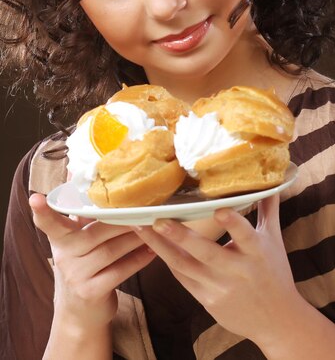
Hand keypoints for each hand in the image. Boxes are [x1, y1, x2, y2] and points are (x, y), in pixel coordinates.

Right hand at [30, 194, 155, 331]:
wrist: (81, 312)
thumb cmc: (83, 263)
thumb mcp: (76, 237)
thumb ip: (79, 207)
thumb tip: (75, 168)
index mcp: (60, 238)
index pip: (49, 222)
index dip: (43, 211)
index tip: (36, 198)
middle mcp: (64, 256)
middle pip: (95, 232)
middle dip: (122, 221)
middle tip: (144, 209)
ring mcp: (76, 276)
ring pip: (110, 250)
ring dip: (135, 238)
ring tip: (153, 226)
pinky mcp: (91, 293)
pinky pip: (120, 271)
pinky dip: (138, 259)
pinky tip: (152, 250)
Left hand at [134, 194, 300, 349]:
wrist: (276, 322)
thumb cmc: (275, 273)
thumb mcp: (274, 240)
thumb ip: (268, 209)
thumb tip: (271, 181)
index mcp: (257, 253)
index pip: (245, 236)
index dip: (232, 224)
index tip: (218, 210)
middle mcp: (237, 271)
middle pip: (206, 253)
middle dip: (181, 236)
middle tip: (158, 219)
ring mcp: (220, 288)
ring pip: (185, 266)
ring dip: (161, 247)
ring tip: (141, 228)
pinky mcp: (207, 300)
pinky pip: (183, 278)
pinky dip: (168, 261)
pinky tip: (153, 245)